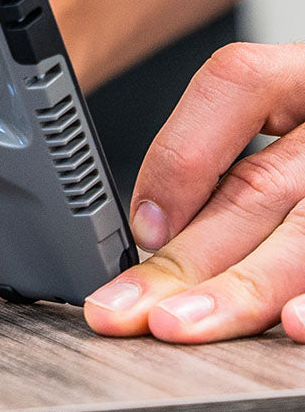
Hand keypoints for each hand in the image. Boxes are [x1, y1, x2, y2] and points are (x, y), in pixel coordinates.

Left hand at [84, 43, 304, 342]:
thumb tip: (155, 225)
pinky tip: (295, 326)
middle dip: (185, 258)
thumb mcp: (293, 109)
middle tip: (124, 310)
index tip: (139, 226)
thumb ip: (230, 148)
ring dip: (243, 291)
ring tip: (182, 326)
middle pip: (261, 185)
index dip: (180, 154)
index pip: (233, 84)